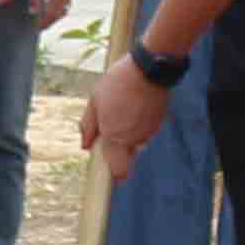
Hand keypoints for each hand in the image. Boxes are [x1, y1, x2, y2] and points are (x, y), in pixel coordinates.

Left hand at [81, 54, 169, 180]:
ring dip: (128, 132)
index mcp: (116, 137)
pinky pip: (145, 129)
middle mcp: (135, 139)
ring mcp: (149, 131)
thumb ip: (89, 126)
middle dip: (118, 150)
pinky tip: (133, 104)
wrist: (150, 68)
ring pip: (136, 141)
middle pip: (127, 157)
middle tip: (109, 129)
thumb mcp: (95, 101)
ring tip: (121, 108)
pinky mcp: (158, 121)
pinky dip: (138, 122)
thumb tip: (85, 145)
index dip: (113, 176)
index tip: (105, 174)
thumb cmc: (118, 83)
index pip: (119, 171)